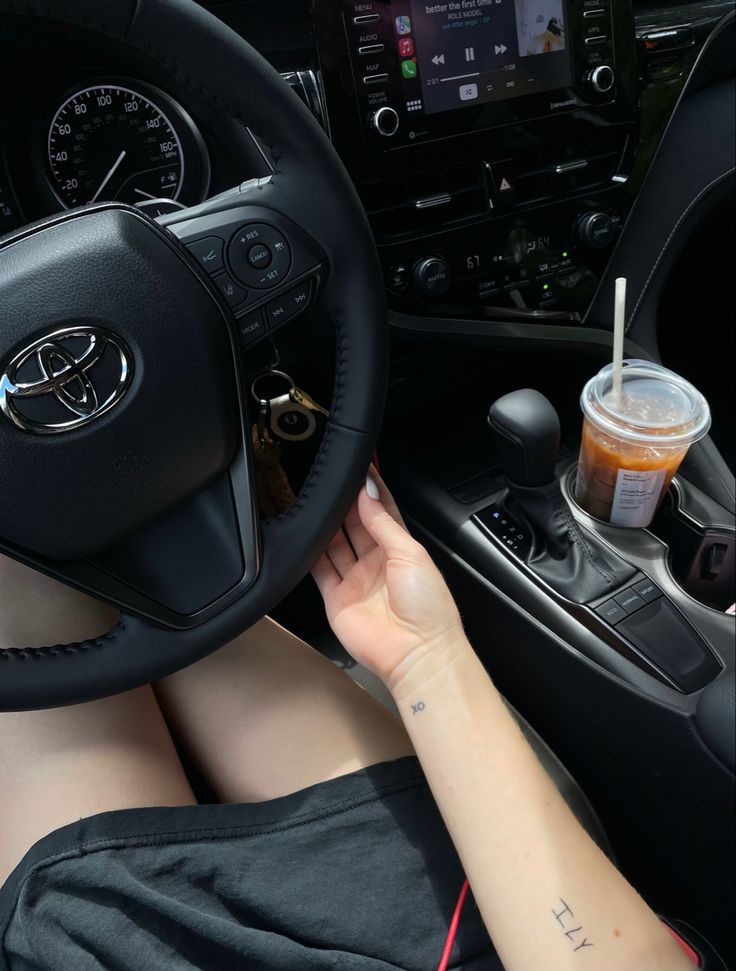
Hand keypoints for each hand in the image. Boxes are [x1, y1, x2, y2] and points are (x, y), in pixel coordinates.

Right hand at [312, 468, 464, 688]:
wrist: (417, 653)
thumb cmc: (428, 607)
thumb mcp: (410, 552)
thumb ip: (384, 522)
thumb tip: (369, 492)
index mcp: (401, 550)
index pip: (383, 513)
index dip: (371, 492)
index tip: (360, 471)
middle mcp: (377, 564)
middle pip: (356, 526)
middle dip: (345, 505)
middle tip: (333, 483)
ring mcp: (356, 581)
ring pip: (335, 545)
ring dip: (326, 526)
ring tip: (315, 503)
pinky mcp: (337, 598)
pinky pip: (320, 571)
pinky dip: (311, 554)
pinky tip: (306, 536)